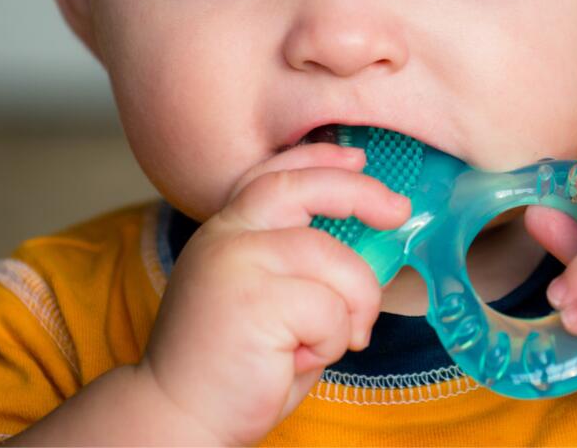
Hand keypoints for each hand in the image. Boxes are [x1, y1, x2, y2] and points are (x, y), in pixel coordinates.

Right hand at [134, 142, 410, 444]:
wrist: (179, 417)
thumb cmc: (234, 367)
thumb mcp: (267, 298)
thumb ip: (300, 266)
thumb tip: (369, 241)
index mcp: (227, 232)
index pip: (274, 174)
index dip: (318, 159)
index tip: (356, 158)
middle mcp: (227, 237)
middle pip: (306, 188)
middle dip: (361, 193)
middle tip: (397, 212)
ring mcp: (238, 263)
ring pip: (337, 262)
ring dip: (351, 309)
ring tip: (321, 344)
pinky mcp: (256, 300)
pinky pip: (332, 310)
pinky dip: (330, 341)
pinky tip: (296, 360)